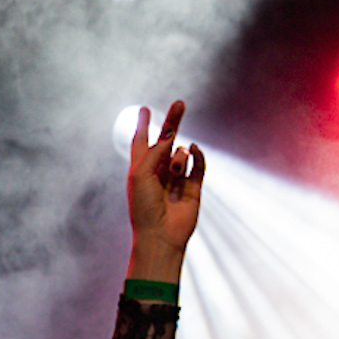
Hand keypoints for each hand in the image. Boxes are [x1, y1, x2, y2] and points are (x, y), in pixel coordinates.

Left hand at [126, 99, 205, 279]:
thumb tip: (172, 139)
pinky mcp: (193, 187)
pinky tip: (193, 151)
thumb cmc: (143, 207)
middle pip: (166, 140)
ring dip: (178, 157)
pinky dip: (197, 156)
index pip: (141, 142)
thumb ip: (155, 151)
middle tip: (179, 103)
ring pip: (181, 153)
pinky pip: (198, 164)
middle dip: (172, 122)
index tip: (144, 109)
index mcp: (140, 169)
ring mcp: (177, 179)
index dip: (143, 125)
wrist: (160, 235)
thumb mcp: (141, 174)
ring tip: (174, 173)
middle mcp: (158, 172)